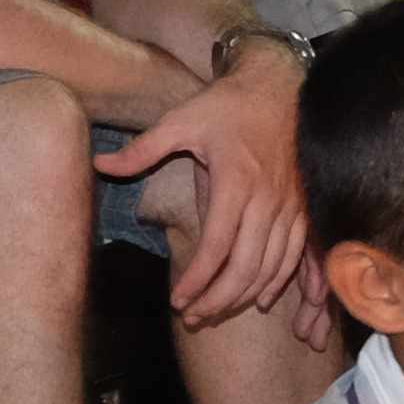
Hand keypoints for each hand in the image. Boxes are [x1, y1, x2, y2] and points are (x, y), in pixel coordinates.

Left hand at [103, 50, 310, 327]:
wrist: (278, 85)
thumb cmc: (227, 105)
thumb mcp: (181, 119)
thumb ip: (142, 149)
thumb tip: (101, 165)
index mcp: (236, 181)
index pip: (218, 246)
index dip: (198, 280)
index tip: (178, 301)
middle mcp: (267, 199)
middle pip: (246, 267)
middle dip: (218, 300)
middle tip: (193, 317)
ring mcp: (290, 205)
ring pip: (272, 268)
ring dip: (244, 297)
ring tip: (216, 311)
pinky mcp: (303, 207)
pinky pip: (295, 256)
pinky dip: (277, 282)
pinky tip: (256, 297)